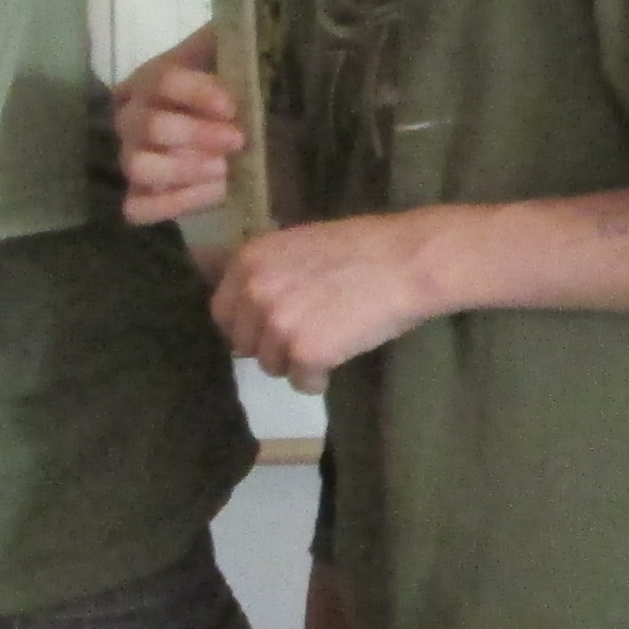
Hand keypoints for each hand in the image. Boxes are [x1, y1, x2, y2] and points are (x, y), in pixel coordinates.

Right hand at [112, 26, 242, 224]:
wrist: (251, 136)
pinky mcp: (144, 197)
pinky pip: (138, 207)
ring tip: (224, 171)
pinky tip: (210, 195)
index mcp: (154, 80)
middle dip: (195, 134)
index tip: (232, 105)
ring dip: (183, 170)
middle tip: (238, 141)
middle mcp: (135, 118)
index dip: (195, 93)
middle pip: (147, 125)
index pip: (163, 81)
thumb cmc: (242, 92)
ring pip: (138, 166)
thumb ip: (237, 40)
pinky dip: (171, 204)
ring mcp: (135, 158)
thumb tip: (246, 18)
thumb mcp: (241, 59)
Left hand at [210, 215, 446, 392]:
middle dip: (269, 345)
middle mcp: (253, 291)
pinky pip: (301, 383)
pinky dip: (319, 378)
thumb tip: (242, 300)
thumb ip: (266, 271)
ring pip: (270, 366)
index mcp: (248, 260)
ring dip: (295, 362)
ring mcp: (277, 324)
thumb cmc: (363, 247)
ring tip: (329, 341)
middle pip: (242, 344)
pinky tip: (340, 356)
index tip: (271, 325)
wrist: (406, 261)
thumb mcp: (298, 245)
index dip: (248, 323)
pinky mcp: (304, 352)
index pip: (222, 311)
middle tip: (304, 335)